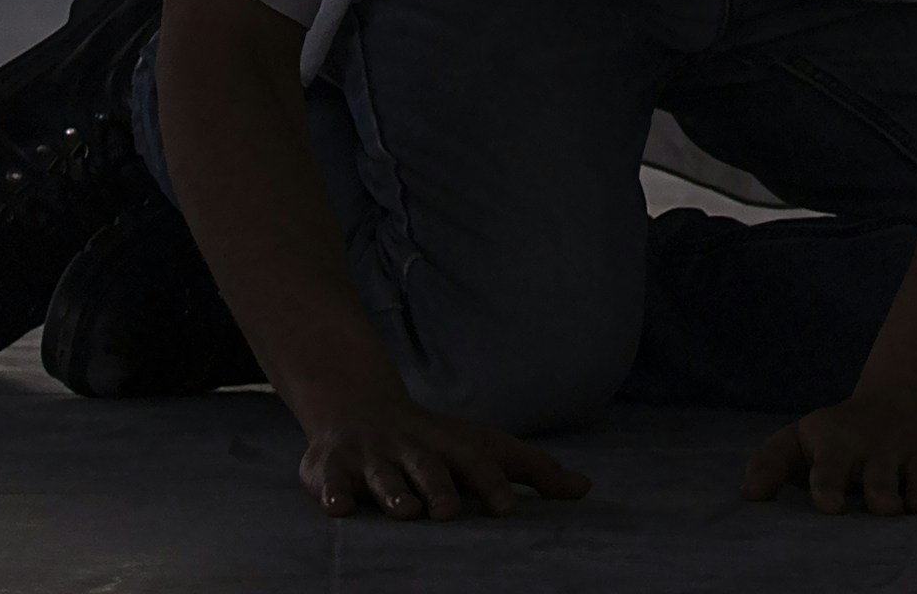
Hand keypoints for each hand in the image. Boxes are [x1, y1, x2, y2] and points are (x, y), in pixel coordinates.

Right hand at [292, 390, 588, 520]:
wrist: (356, 403)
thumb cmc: (434, 440)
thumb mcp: (482, 447)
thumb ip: (532, 470)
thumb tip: (587, 490)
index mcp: (451, 445)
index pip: (477, 463)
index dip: (492, 485)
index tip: (507, 511)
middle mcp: (412, 448)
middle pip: (429, 467)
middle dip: (438, 488)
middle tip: (448, 512)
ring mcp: (372, 456)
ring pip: (383, 474)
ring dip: (393, 492)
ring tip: (405, 512)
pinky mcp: (331, 465)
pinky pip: (329, 479)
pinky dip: (331, 492)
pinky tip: (338, 508)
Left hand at [744, 379, 916, 514]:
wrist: (903, 395)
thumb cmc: (841, 434)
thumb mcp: (804, 439)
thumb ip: (771, 462)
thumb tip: (748, 497)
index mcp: (841, 445)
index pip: (830, 465)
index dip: (828, 484)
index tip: (828, 506)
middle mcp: (881, 448)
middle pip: (881, 474)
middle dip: (882, 490)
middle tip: (882, 507)